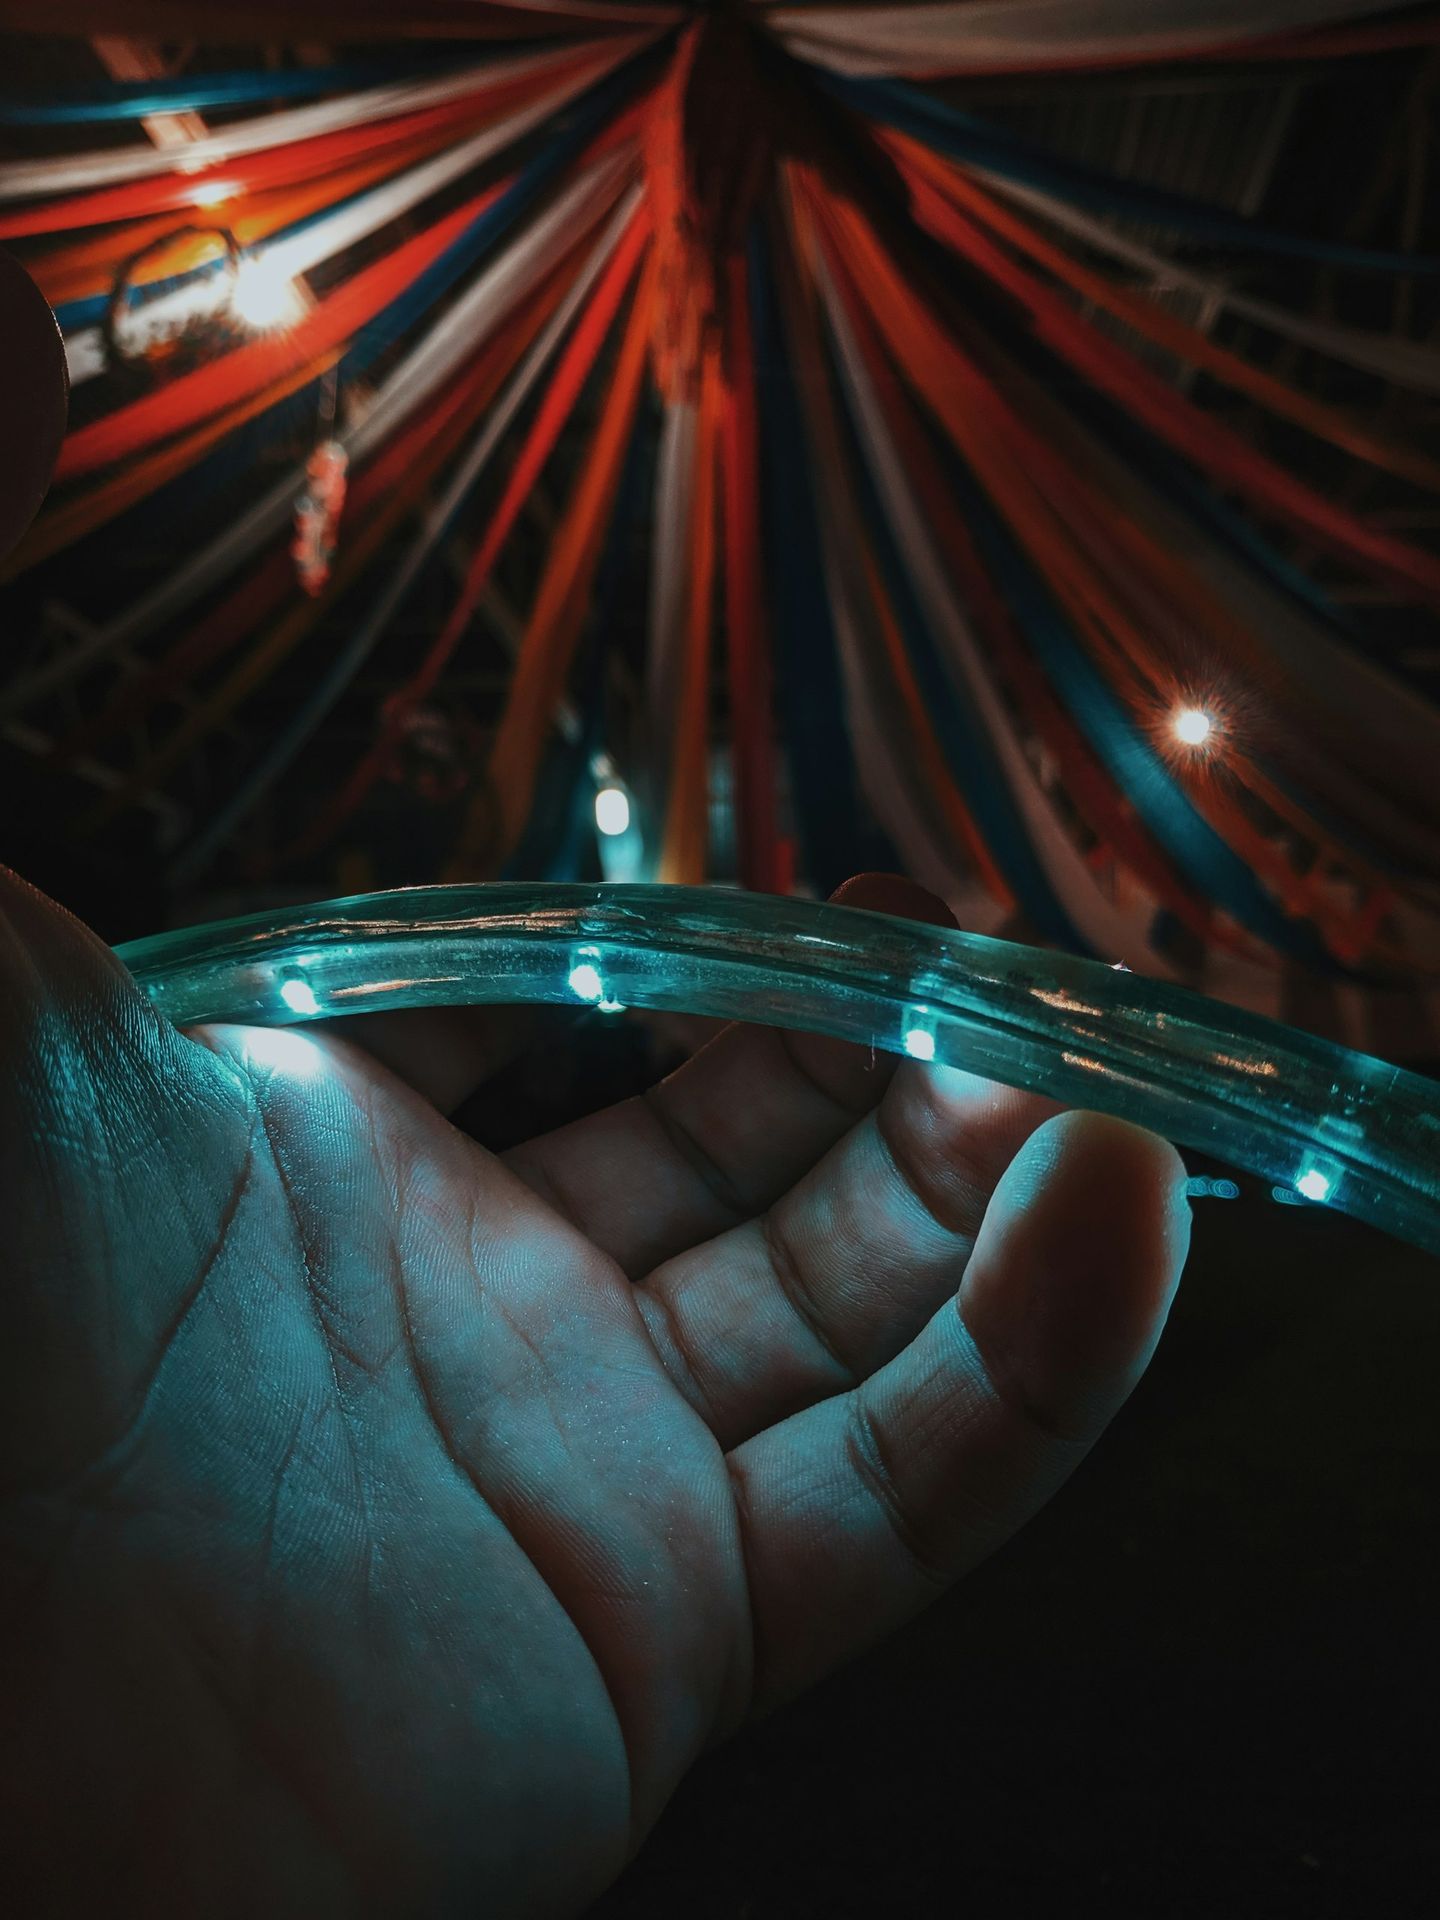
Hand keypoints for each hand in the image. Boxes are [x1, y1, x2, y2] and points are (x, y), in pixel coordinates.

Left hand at [0, 867, 1189, 1916]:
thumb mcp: (38, 1034)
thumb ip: (80, 879)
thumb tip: (33, 565)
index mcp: (355, 1161)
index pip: (604, 1028)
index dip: (736, 956)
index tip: (849, 891)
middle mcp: (485, 1312)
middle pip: (760, 1163)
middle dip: (895, 1059)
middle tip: (1008, 969)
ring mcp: (587, 1474)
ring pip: (858, 1315)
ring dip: (995, 1191)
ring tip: (1090, 1078)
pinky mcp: (671, 1638)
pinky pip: (901, 1495)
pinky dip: (1033, 1369)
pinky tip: (1113, 1217)